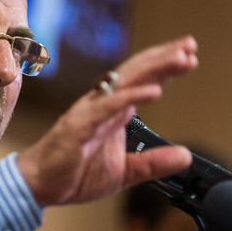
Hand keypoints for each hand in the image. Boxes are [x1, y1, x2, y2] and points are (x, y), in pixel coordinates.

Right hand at [17, 35, 198, 206]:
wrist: (41, 186)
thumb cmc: (75, 174)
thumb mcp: (125, 172)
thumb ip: (154, 163)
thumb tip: (185, 156)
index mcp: (113, 111)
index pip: (143, 80)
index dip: (165, 67)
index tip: (190, 57)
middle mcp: (103, 104)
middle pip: (137, 72)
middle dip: (165, 56)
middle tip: (190, 44)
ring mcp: (91, 112)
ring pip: (126, 81)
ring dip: (154, 68)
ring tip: (180, 58)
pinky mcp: (80, 124)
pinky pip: (108, 107)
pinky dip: (131, 97)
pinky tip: (155, 91)